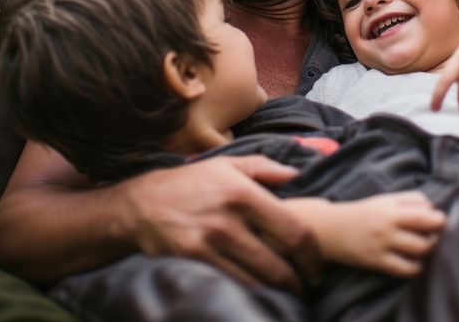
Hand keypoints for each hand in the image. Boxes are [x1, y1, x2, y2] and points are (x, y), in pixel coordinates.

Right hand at [121, 155, 317, 293]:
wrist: (141, 205)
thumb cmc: (192, 183)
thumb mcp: (227, 165)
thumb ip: (264, 168)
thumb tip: (297, 174)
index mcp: (243, 193)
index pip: (293, 231)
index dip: (312, 255)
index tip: (316, 265)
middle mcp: (227, 221)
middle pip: (278, 265)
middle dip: (299, 282)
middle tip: (307, 286)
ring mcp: (208, 245)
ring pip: (257, 282)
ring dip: (278, 293)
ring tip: (288, 293)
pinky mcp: (193, 263)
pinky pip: (233, 286)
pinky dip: (252, 293)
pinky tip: (260, 293)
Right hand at [323, 192, 445, 277]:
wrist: (331, 229)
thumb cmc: (363, 214)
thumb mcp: (384, 201)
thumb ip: (408, 201)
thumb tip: (434, 210)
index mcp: (391, 206)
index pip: (425, 207)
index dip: (437, 215)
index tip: (436, 220)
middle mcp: (388, 223)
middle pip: (427, 227)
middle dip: (437, 232)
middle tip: (432, 235)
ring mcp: (383, 243)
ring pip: (421, 248)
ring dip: (428, 249)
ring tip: (422, 248)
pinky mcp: (377, 262)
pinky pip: (407, 269)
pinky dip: (416, 268)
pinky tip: (413, 263)